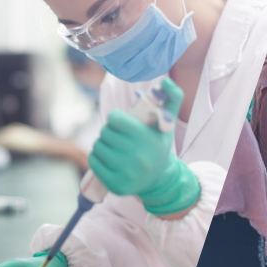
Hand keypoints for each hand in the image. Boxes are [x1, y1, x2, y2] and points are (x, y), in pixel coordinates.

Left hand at [89, 78, 199, 214]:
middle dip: (110, 132)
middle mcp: (137, 157)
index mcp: (148, 139)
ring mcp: (126, 173)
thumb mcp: (167, 123)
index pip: (114, 118)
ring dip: (102, 144)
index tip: (122, 124)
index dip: (116, 119)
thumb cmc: (158, 144)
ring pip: (97, 146)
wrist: (160, 179)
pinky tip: (108, 159)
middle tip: (119, 137)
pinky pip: (93, 161)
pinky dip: (97, 158)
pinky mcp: (115, 185)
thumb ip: (173, 98)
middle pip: (105, 132)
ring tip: (115, 148)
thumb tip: (166, 81)